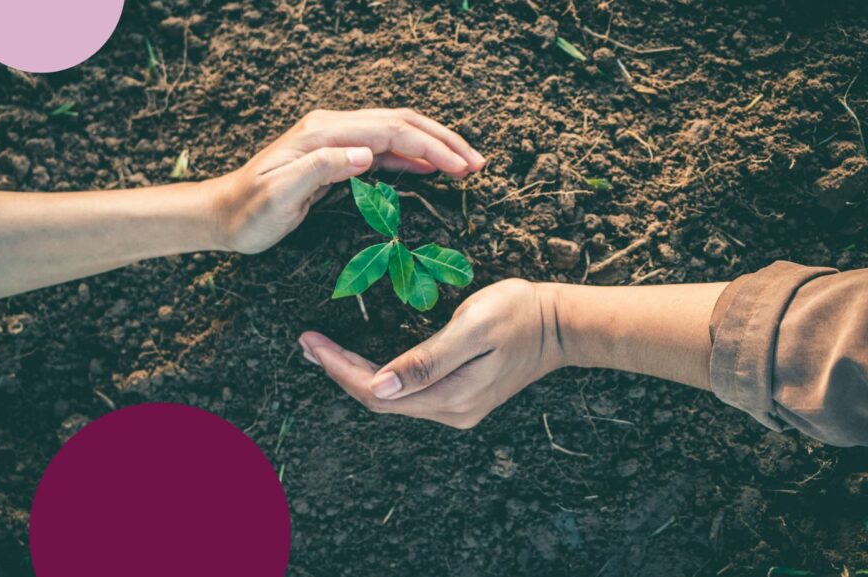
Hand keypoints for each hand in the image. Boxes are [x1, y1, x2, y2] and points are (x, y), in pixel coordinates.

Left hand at [209, 108, 485, 253]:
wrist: (223, 215)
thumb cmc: (250, 213)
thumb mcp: (280, 196)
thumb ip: (322, 169)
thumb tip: (366, 154)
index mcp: (324, 133)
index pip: (391, 130)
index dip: (431, 146)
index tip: (462, 167)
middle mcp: (332, 127)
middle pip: (401, 122)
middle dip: (442, 140)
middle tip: (477, 163)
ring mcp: (335, 138)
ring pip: (396, 132)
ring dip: (432, 145)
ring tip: (466, 164)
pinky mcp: (335, 154)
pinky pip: (383, 148)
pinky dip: (412, 155)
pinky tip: (430, 167)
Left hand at [298, 279, 565, 428]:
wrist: (561, 324)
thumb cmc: (518, 313)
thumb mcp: (473, 328)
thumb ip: (427, 358)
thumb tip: (380, 384)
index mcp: (450, 396)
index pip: (377, 391)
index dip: (339, 368)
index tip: (311, 343)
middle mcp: (450, 411)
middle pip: (379, 399)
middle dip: (339, 372)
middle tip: (307, 344)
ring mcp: (456, 407)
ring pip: (391, 399)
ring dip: (354, 376)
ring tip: (322, 351)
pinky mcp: (459, 397)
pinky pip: (407, 394)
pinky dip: (378, 377)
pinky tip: (361, 362)